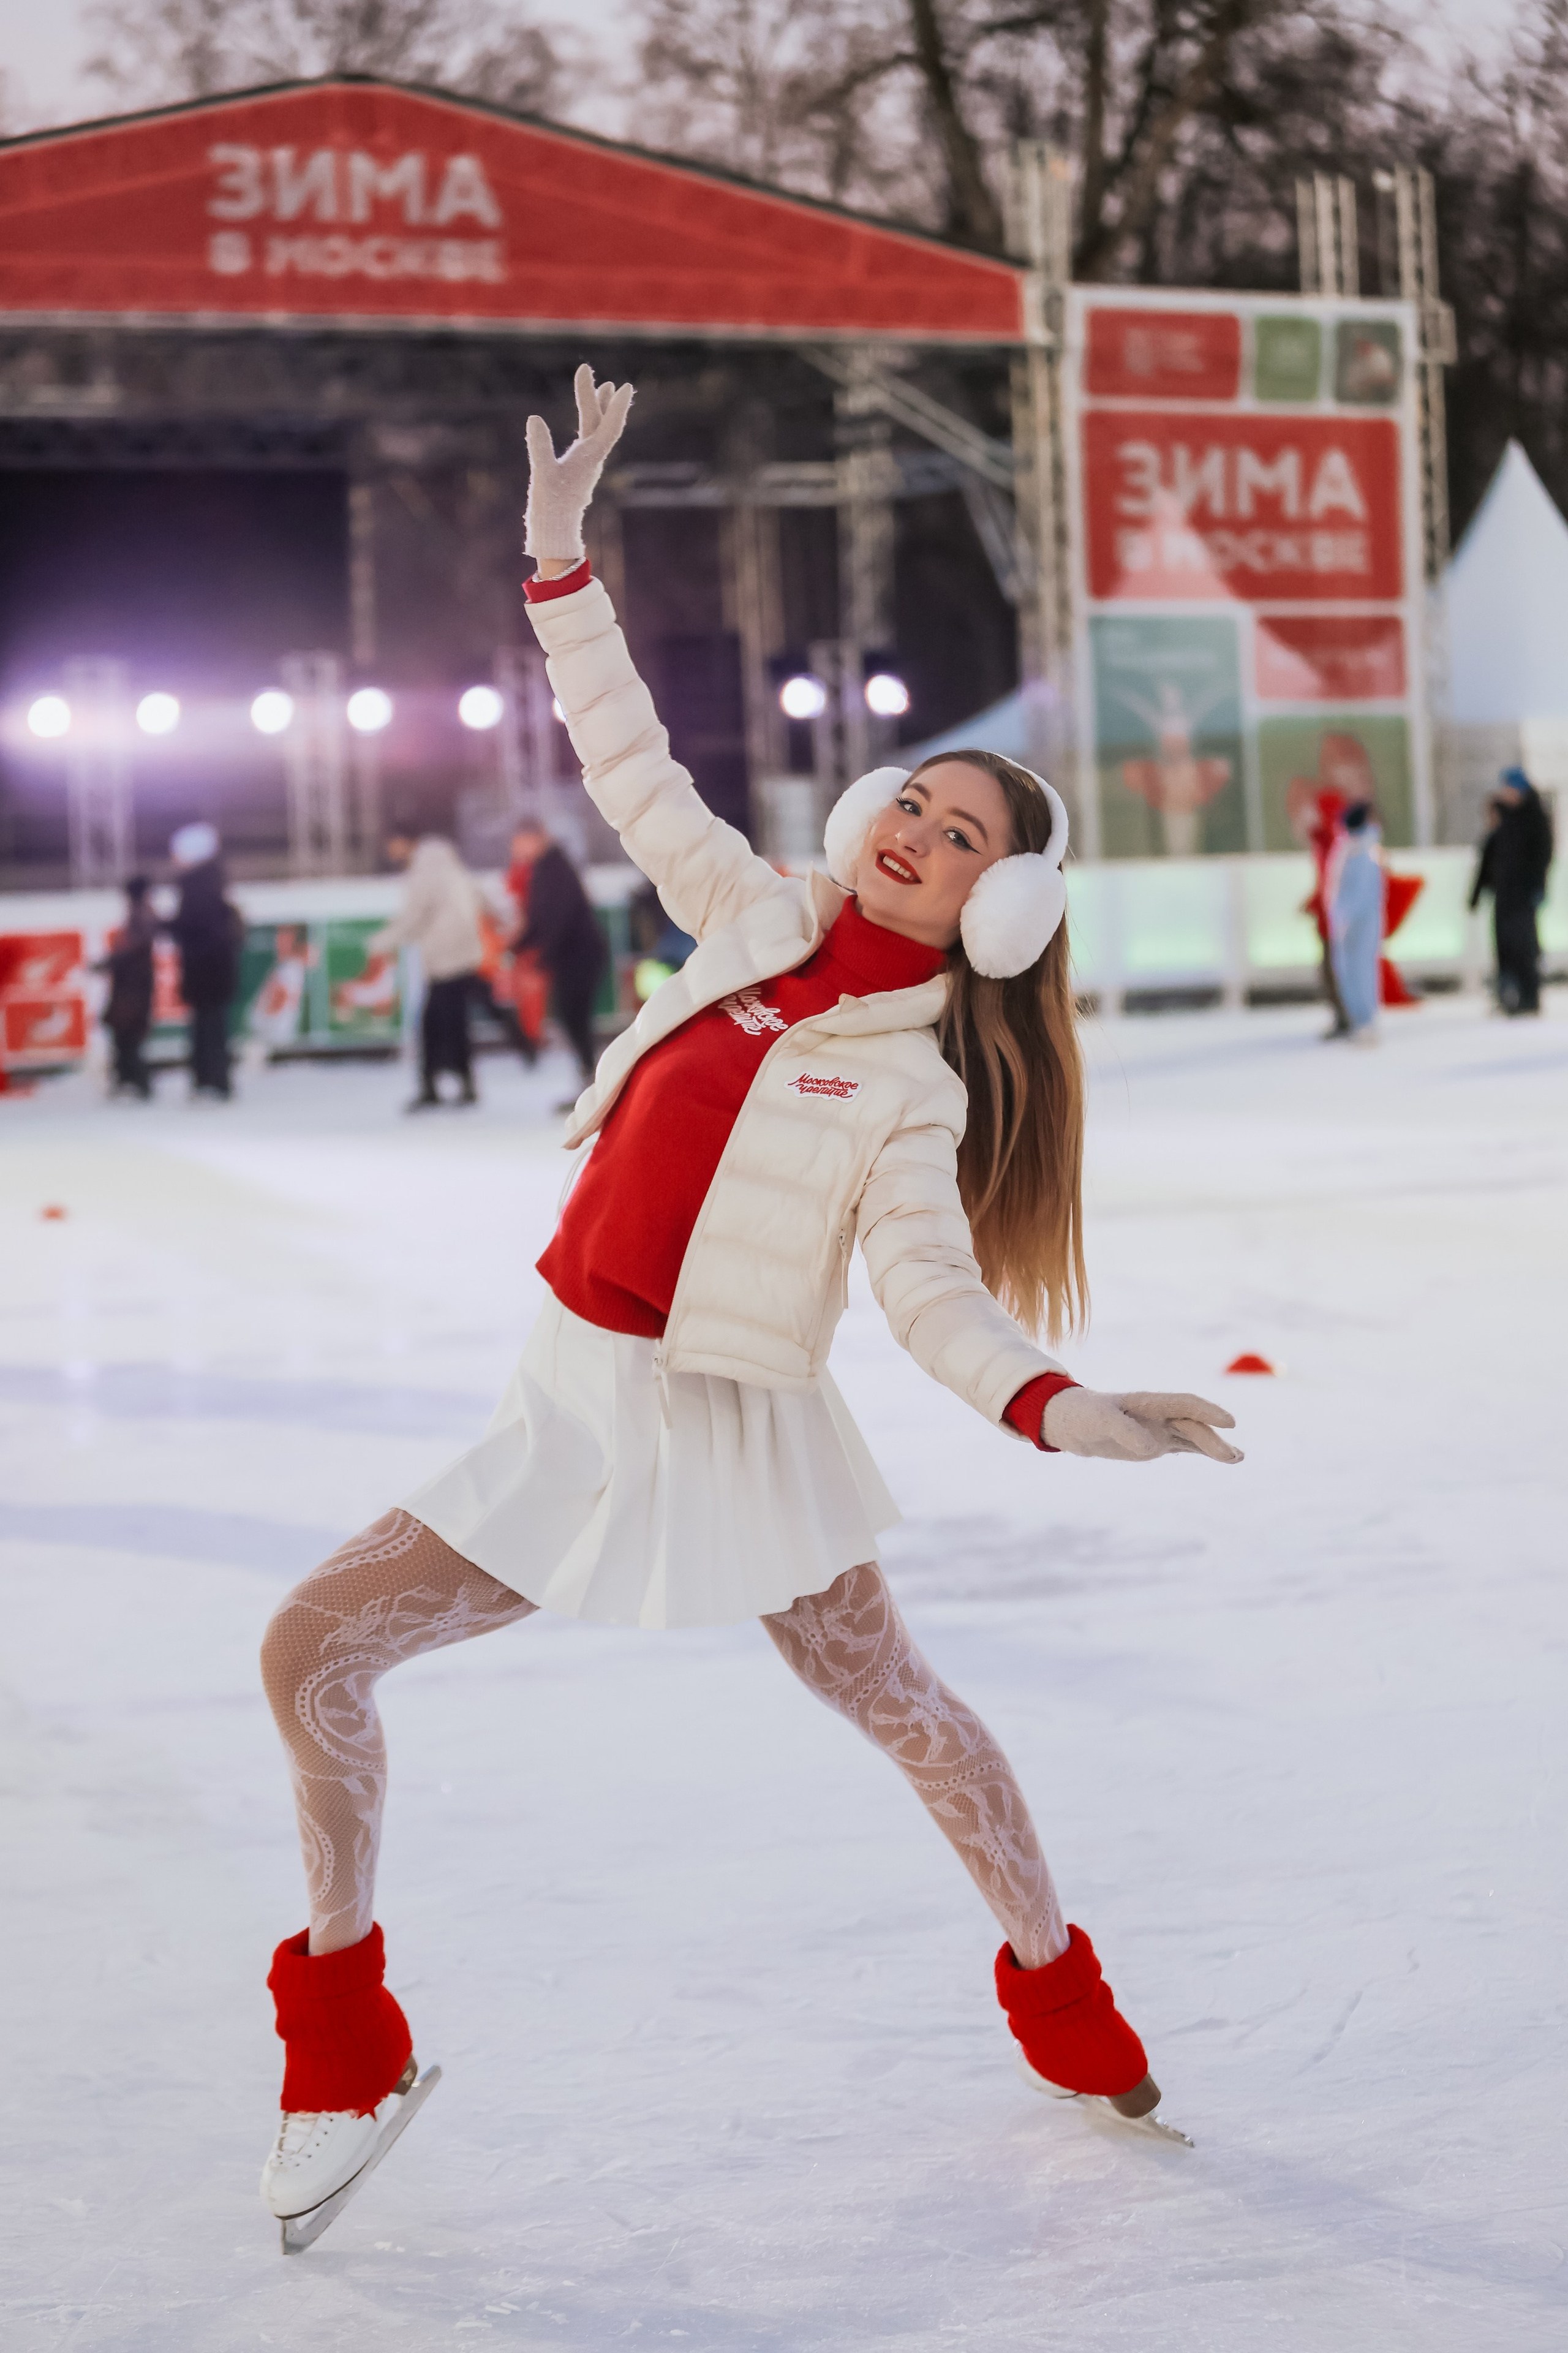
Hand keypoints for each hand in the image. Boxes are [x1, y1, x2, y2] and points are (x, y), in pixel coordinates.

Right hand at [524, 363, 635, 560]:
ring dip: (598, 407)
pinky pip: (588, 439)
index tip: (624, 386)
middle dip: (597, 397)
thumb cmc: (550, 506)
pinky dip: (589, 423)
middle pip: (599, 422)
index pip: (607, 427)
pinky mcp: (578, 469)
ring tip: (604, 386)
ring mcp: (586, 463)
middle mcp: (592, 459)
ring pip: (595, 430)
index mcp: (589, 459)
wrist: (555, 531)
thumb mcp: (542, 475)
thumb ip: (539, 447)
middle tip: (591, 371)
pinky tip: (586, 420)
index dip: (617, 407)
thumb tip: (534, 419)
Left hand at [1043, 1387, 1241, 1463]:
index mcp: (1150, 1403)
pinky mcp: (1155, 1444)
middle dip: (1213, 1440)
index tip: (1229, 1422)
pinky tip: (1221, 1458)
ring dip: (1215, 1446)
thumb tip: (1151, 1448)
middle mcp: (1160, 1415)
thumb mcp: (1099, 1421)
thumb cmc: (1084, 1414)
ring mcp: (1160, 1429)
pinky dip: (1202, 1452)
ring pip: (1193, 1437)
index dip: (1207, 1411)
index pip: (1185, 1404)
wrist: (1071, 1423)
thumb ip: (1123, 1430)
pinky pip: (1184, 1446)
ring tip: (1239, 1458)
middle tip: (1234, 1457)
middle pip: (1193, 1425)